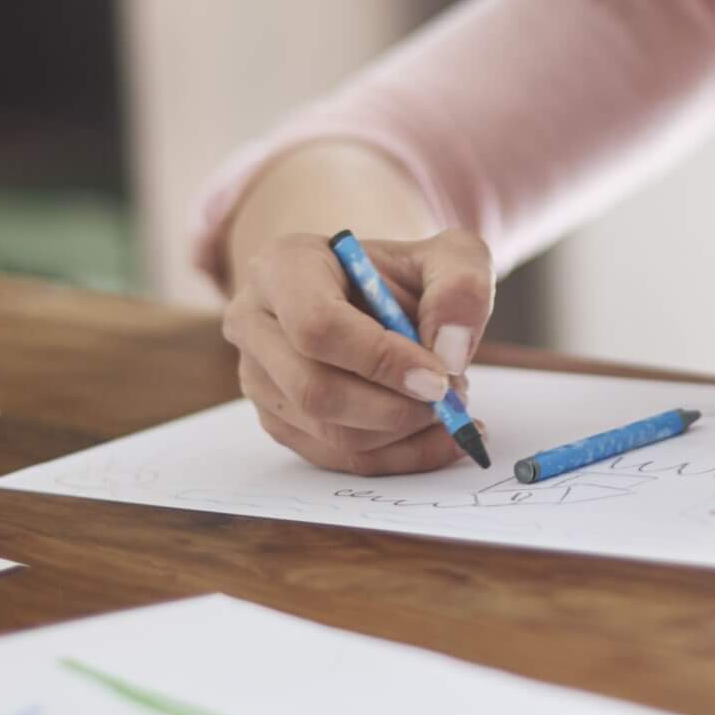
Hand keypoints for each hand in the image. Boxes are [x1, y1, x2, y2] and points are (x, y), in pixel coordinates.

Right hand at [221, 228, 494, 475]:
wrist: (371, 294)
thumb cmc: (403, 274)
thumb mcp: (447, 256)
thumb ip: (460, 287)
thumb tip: (450, 353)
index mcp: (282, 266)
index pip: (318, 326)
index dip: (382, 360)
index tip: (440, 377)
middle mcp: (254, 323)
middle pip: (315, 390)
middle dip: (396, 408)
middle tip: (452, 399)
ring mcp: (258, 378)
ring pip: (327, 433)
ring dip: (402, 432)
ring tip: (447, 405)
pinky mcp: (277, 420)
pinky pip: (337, 458)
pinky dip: (397, 456)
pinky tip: (437, 436)